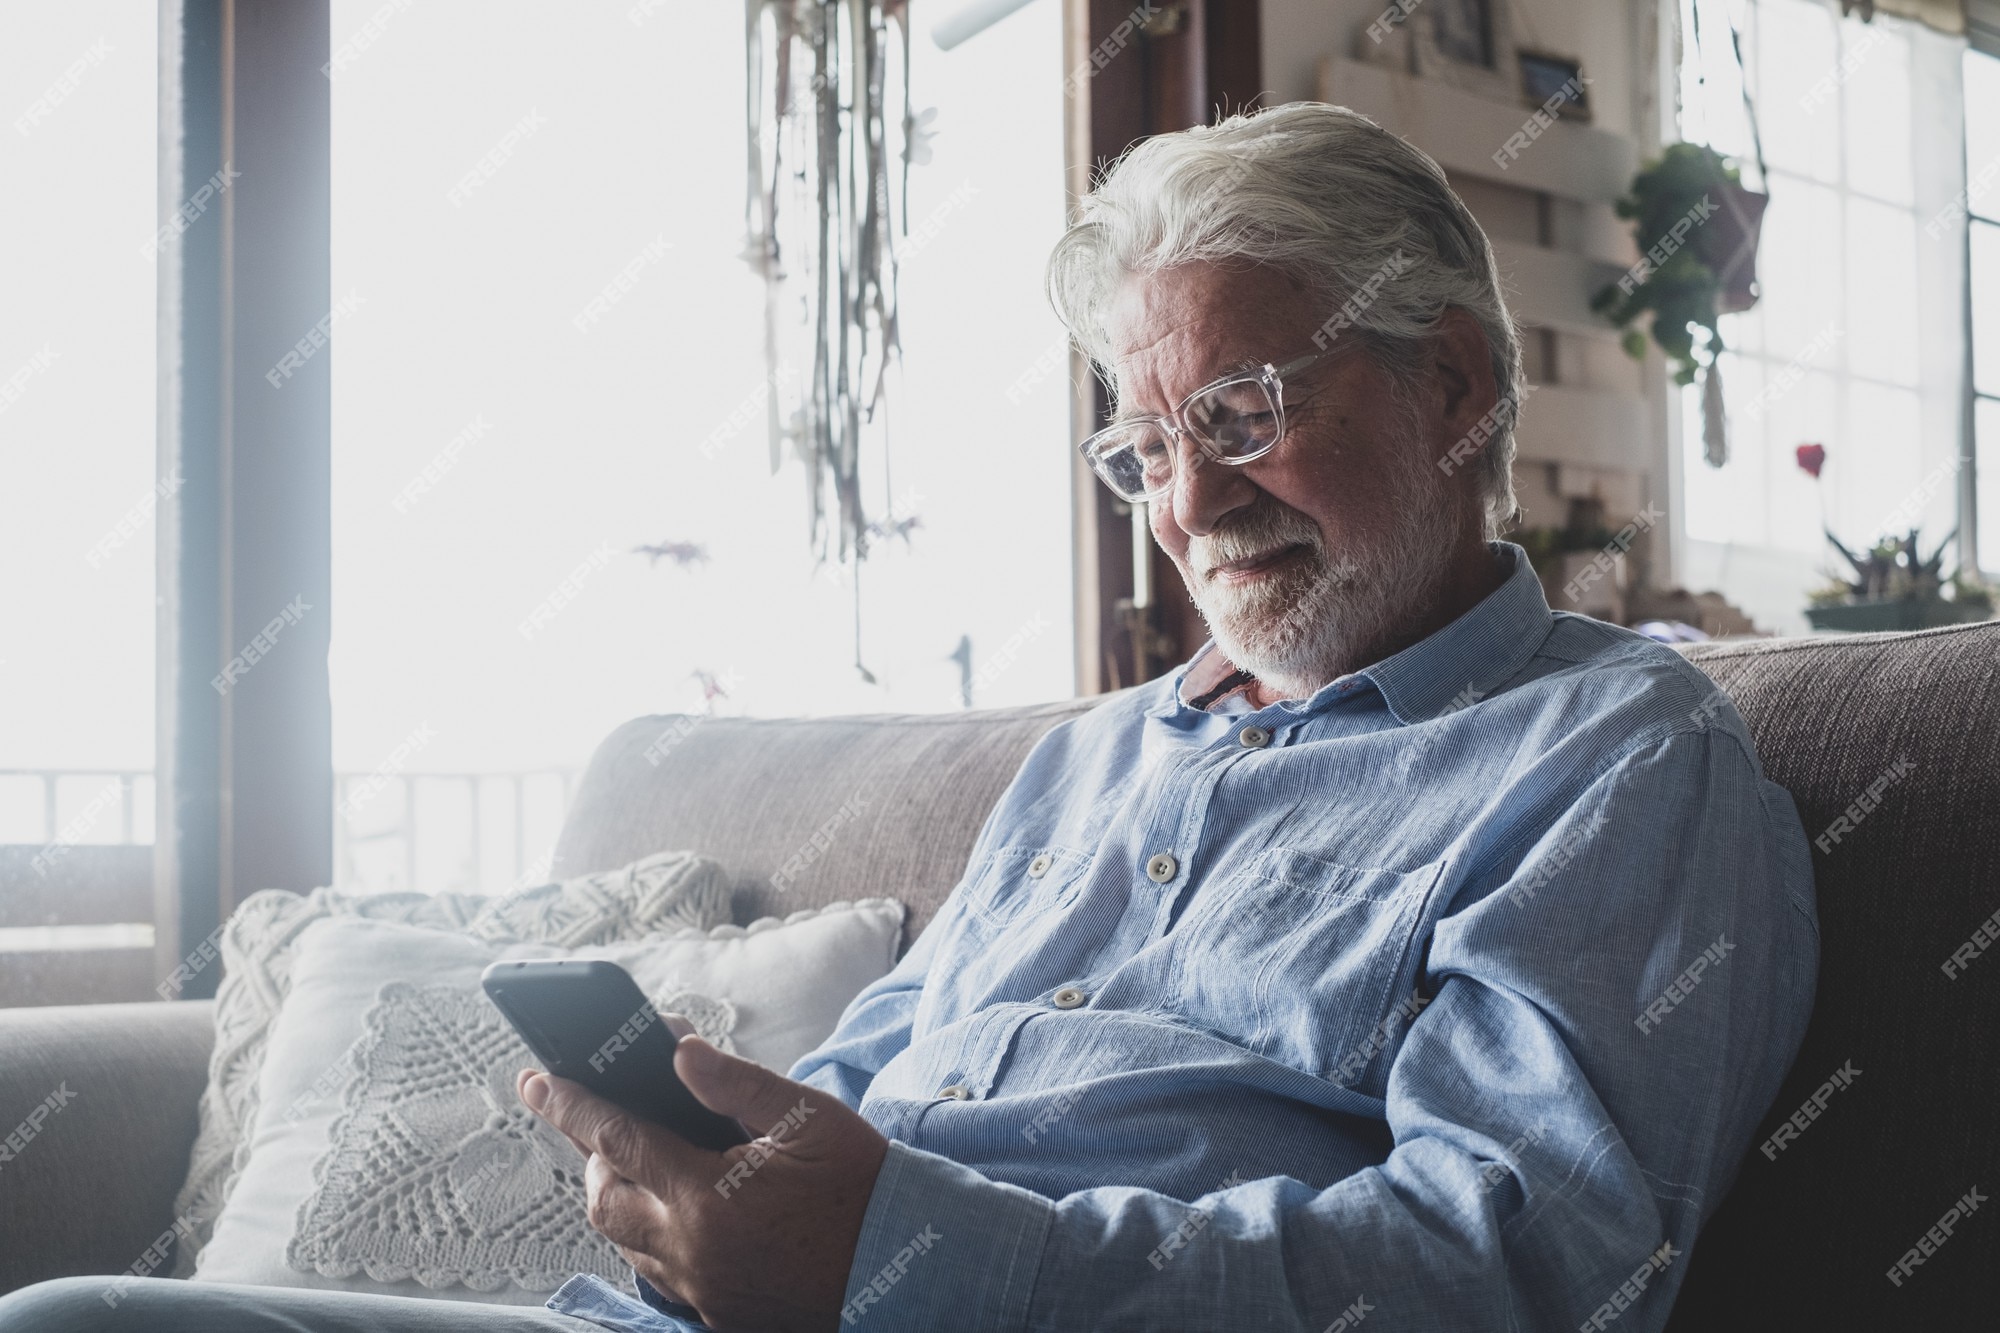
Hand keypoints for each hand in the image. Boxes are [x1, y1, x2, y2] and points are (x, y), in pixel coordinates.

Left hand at [517, 1032, 888, 1332]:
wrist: (906, 1267)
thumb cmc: (863, 1189)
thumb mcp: (808, 1117)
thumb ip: (737, 1084)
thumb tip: (680, 1051)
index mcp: (708, 1193)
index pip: (617, 1136)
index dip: (570, 1104)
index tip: (536, 1080)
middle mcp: (691, 1248)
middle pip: (604, 1199)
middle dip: (595, 1156)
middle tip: (610, 1123)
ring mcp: (702, 1287)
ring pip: (626, 1242)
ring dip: (623, 1199)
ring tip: (648, 1164)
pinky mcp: (717, 1313)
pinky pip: (659, 1276)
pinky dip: (655, 1240)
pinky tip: (684, 1216)